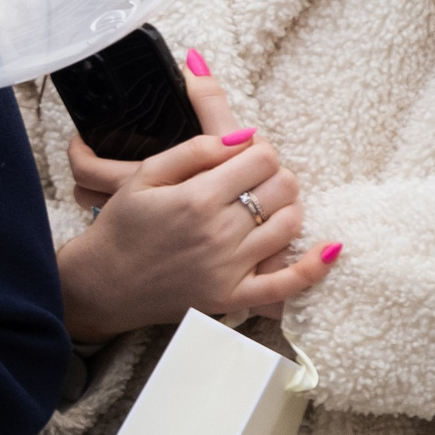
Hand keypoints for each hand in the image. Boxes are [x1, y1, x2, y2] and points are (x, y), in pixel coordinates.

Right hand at [56, 57, 336, 340]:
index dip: (257, 149)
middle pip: (283, 187)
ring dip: (287, 207)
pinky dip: (315, 266)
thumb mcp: (145, 174)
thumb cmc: (123, 225)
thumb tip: (243, 137)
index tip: (243, 155)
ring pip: (290, 224)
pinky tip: (330, 248)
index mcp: (197, 197)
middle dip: (274, 174)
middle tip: (253, 179)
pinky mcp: (235, 297)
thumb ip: (194, 150)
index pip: (260, 157)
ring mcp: (230, 268)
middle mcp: (219, 232)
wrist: (104, 282)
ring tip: (267, 205)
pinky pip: (288, 284)